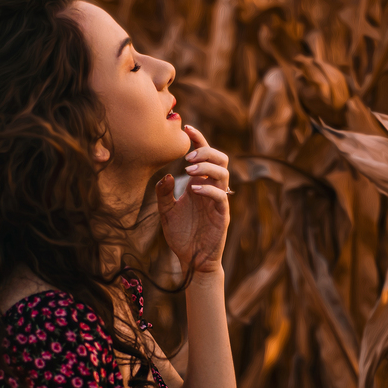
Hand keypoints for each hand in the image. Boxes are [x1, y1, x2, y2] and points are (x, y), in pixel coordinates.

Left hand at [155, 125, 230, 274]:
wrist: (192, 260)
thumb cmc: (181, 235)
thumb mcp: (165, 212)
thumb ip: (163, 193)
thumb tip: (166, 175)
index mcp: (200, 184)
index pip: (205, 156)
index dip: (198, 140)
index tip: (186, 127)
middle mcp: (211, 190)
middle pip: (221, 159)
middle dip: (207, 151)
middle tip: (190, 157)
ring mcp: (218, 202)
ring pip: (224, 174)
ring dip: (208, 167)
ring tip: (190, 170)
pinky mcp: (222, 216)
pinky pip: (221, 197)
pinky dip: (208, 189)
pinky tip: (193, 190)